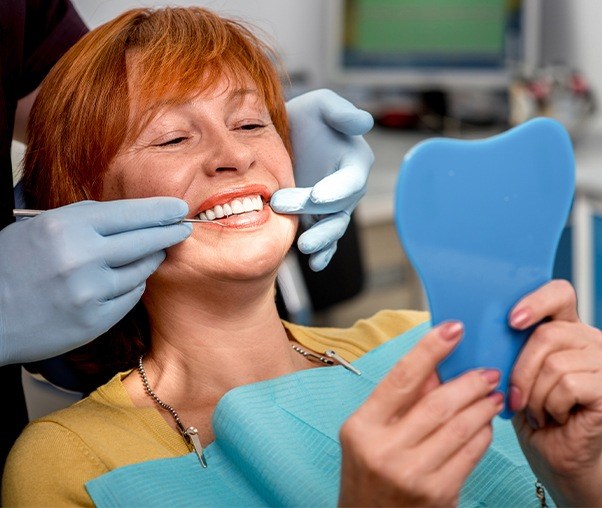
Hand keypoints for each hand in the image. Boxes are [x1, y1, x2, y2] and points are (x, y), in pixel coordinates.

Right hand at [0, 198, 191, 365]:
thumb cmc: (10, 267)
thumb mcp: (40, 228)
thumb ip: (85, 220)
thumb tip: (132, 216)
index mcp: (66, 227)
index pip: (129, 213)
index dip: (159, 210)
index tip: (179, 208)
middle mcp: (81, 258)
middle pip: (145, 240)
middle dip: (169, 232)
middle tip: (183, 228)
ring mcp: (90, 292)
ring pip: (141, 270)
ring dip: (151, 259)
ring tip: (155, 252)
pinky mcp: (94, 320)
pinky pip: (130, 296)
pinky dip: (133, 285)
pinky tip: (129, 279)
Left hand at [270, 89, 373, 270]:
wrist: (283, 137)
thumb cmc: (306, 117)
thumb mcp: (320, 105)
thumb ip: (341, 112)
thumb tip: (364, 122)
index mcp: (354, 162)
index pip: (351, 180)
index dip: (337, 189)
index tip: (318, 196)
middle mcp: (347, 188)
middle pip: (338, 207)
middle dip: (314, 211)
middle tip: (282, 205)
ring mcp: (333, 207)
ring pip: (333, 228)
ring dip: (322, 240)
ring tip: (305, 247)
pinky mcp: (317, 219)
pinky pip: (325, 239)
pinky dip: (323, 253)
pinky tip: (314, 263)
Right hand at [338, 322, 502, 506]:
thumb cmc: (368, 473)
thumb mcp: (369, 432)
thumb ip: (399, 400)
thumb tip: (436, 366)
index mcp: (361, 427)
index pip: (401, 378)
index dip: (429, 349)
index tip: (453, 328)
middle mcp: (384, 450)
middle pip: (438, 403)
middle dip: (469, 382)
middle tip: (487, 371)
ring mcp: (412, 474)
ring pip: (460, 427)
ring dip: (482, 406)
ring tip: (492, 394)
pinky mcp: (438, 494)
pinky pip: (471, 454)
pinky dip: (483, 433)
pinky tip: (485, 423)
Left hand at [508, 280, 601, 506]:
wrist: (558, 459)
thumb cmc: (533, 415)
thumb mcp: (515, 373)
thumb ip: (507, 345)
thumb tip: (471, 326)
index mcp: (566, 328)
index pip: (559, 293)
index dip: (536, 301)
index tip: (512, 321)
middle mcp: (590, 340)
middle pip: (547, 334)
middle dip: (521, 370)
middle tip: (516, 397)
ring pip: (554, 363)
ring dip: (535, 395)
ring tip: (538, 411)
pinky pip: (568, 385)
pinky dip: (551, 406)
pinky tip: (556, 418)